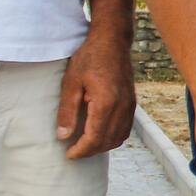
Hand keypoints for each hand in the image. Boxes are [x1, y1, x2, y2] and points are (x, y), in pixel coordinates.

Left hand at [56, 30, 136, 158]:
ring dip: (102, 146)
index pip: (95, 138)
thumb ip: (67, 111)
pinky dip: (113, 137)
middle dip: (90, 151)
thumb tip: (63, 136)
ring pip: (119, 138)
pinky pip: (125, 129)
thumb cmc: (90, 58)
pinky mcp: (132, 103)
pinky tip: (99, 134)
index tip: (68, 154)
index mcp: (106, 103)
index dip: (81, 150)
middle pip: (108, 142)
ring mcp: (130, 106)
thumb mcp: (71, 82)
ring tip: (85, 145)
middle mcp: (122, 107)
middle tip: (73, 151)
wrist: (112, 41)